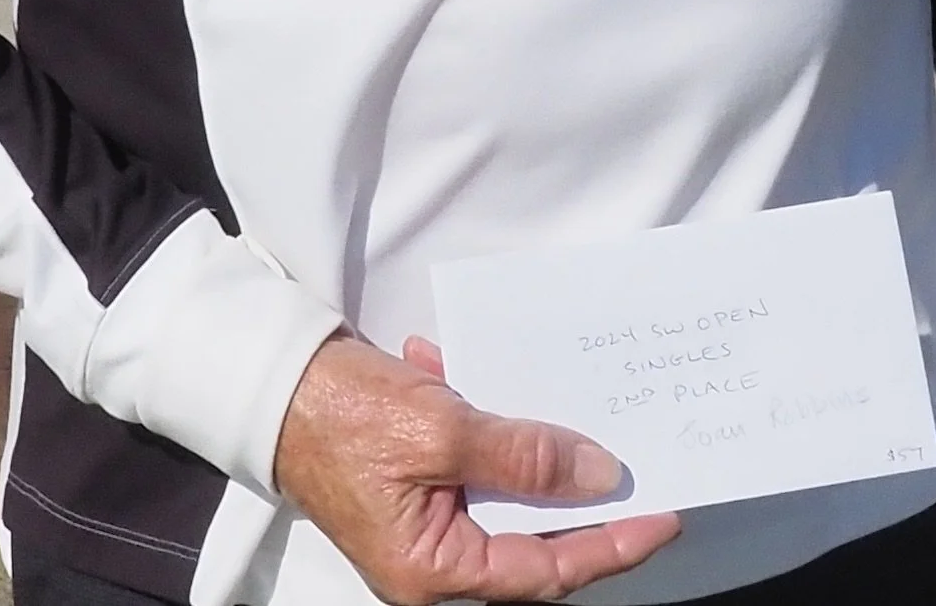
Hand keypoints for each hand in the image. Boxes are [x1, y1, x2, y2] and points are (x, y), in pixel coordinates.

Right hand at [272, 333, 679, 604]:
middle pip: (530, 534)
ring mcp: (423, 516)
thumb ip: (525, 455)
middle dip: (578, 487)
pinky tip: (454, 364)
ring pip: (504, 487)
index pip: (547, 570)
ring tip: (559, 396)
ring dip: (525, 437)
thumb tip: (601, 475)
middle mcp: (433, 557)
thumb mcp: (442, 429)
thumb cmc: (345, 414)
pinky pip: (468, 453)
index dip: (612, 543)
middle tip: (637, 454)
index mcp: (437, 572)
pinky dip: (474, 408)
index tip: (664, 514)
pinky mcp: (413, 473)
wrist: (271, 380)